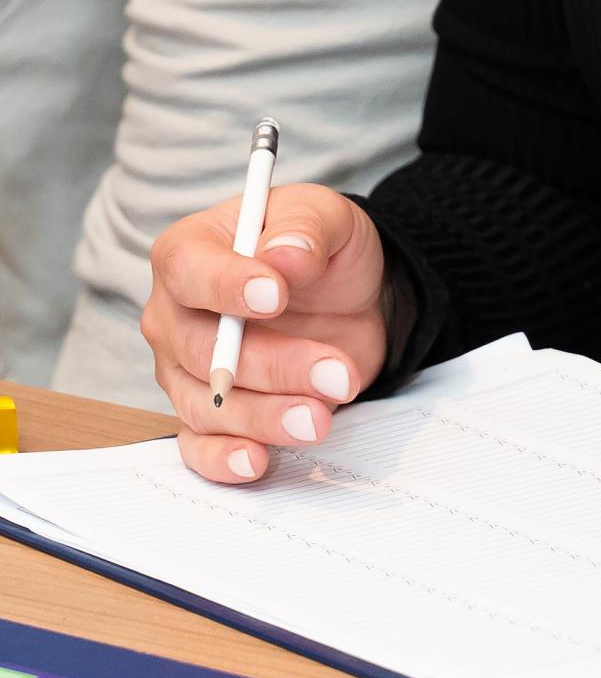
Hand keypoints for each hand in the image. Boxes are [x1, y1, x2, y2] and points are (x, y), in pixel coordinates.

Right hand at [142, 186, 388, 484]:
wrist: (349, 296)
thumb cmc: (320, 248)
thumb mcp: (325, 216)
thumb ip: (304, 229)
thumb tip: (286, 256)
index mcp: (190, 251)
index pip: (187, 270)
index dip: (226, 286)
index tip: (277, 295)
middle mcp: (174, 315)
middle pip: (202, 351)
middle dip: (273, 366)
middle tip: (334, 372)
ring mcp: (185, 371)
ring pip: (209, 405)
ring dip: (267, 416)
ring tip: (321, 416)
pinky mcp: (211, 415)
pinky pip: (200, 447)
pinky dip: (224, 459)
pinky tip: (258, 461)